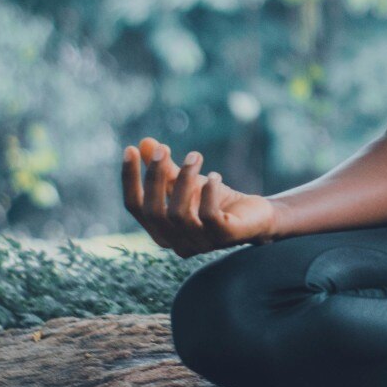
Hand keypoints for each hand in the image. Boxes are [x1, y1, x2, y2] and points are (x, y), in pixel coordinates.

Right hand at [121, 137, 280, 257]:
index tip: (130, 149)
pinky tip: (214, 176)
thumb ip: (166, 169)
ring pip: (178, 213)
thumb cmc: (217, 201)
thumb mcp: (188, 183)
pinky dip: (209, 193)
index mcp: (161, 232)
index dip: (130, 179)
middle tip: (164, 149)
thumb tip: (144, 143)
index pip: (135, 207)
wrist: (256, 216)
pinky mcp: (224, 238)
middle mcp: (176, 243)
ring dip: (184, 179)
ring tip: (195, 156)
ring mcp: (200, 244)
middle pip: (153, 212)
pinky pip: (208, 216)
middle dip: (155, 177)